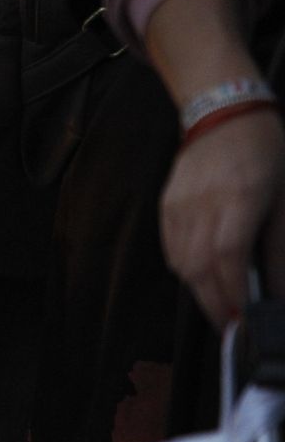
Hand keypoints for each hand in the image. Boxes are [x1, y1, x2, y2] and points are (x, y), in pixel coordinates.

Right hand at [161, 111, 284, 326]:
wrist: (223, 114)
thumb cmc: (263, 153)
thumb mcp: (284, 198)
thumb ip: (280, 246)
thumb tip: (279, 290)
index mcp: (239, 198)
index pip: (228, 256)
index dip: (233, 292)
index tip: (243, 319)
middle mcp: (203, 203)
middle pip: (198, 266)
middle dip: (214, 303)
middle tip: (231, 327)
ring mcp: (180, 204)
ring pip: (181, 261)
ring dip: (199, 291)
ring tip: (220, 306)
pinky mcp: (167, 205)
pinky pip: (172, 248)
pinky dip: (185, 270)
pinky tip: (202, 278)